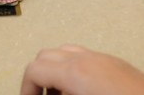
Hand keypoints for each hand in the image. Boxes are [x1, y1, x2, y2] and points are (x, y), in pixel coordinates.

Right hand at [20, 45, 143, 94]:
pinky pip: (86, 58)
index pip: (34, 69)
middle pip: (47, 56)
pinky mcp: (117, 64)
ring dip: (56, 72)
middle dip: (39, 79)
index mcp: (74, 72)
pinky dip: (74, 72)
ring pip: (66, 53)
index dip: (26, 88)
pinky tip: (82, 93)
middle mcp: (86, 58)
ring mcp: (104, 59)